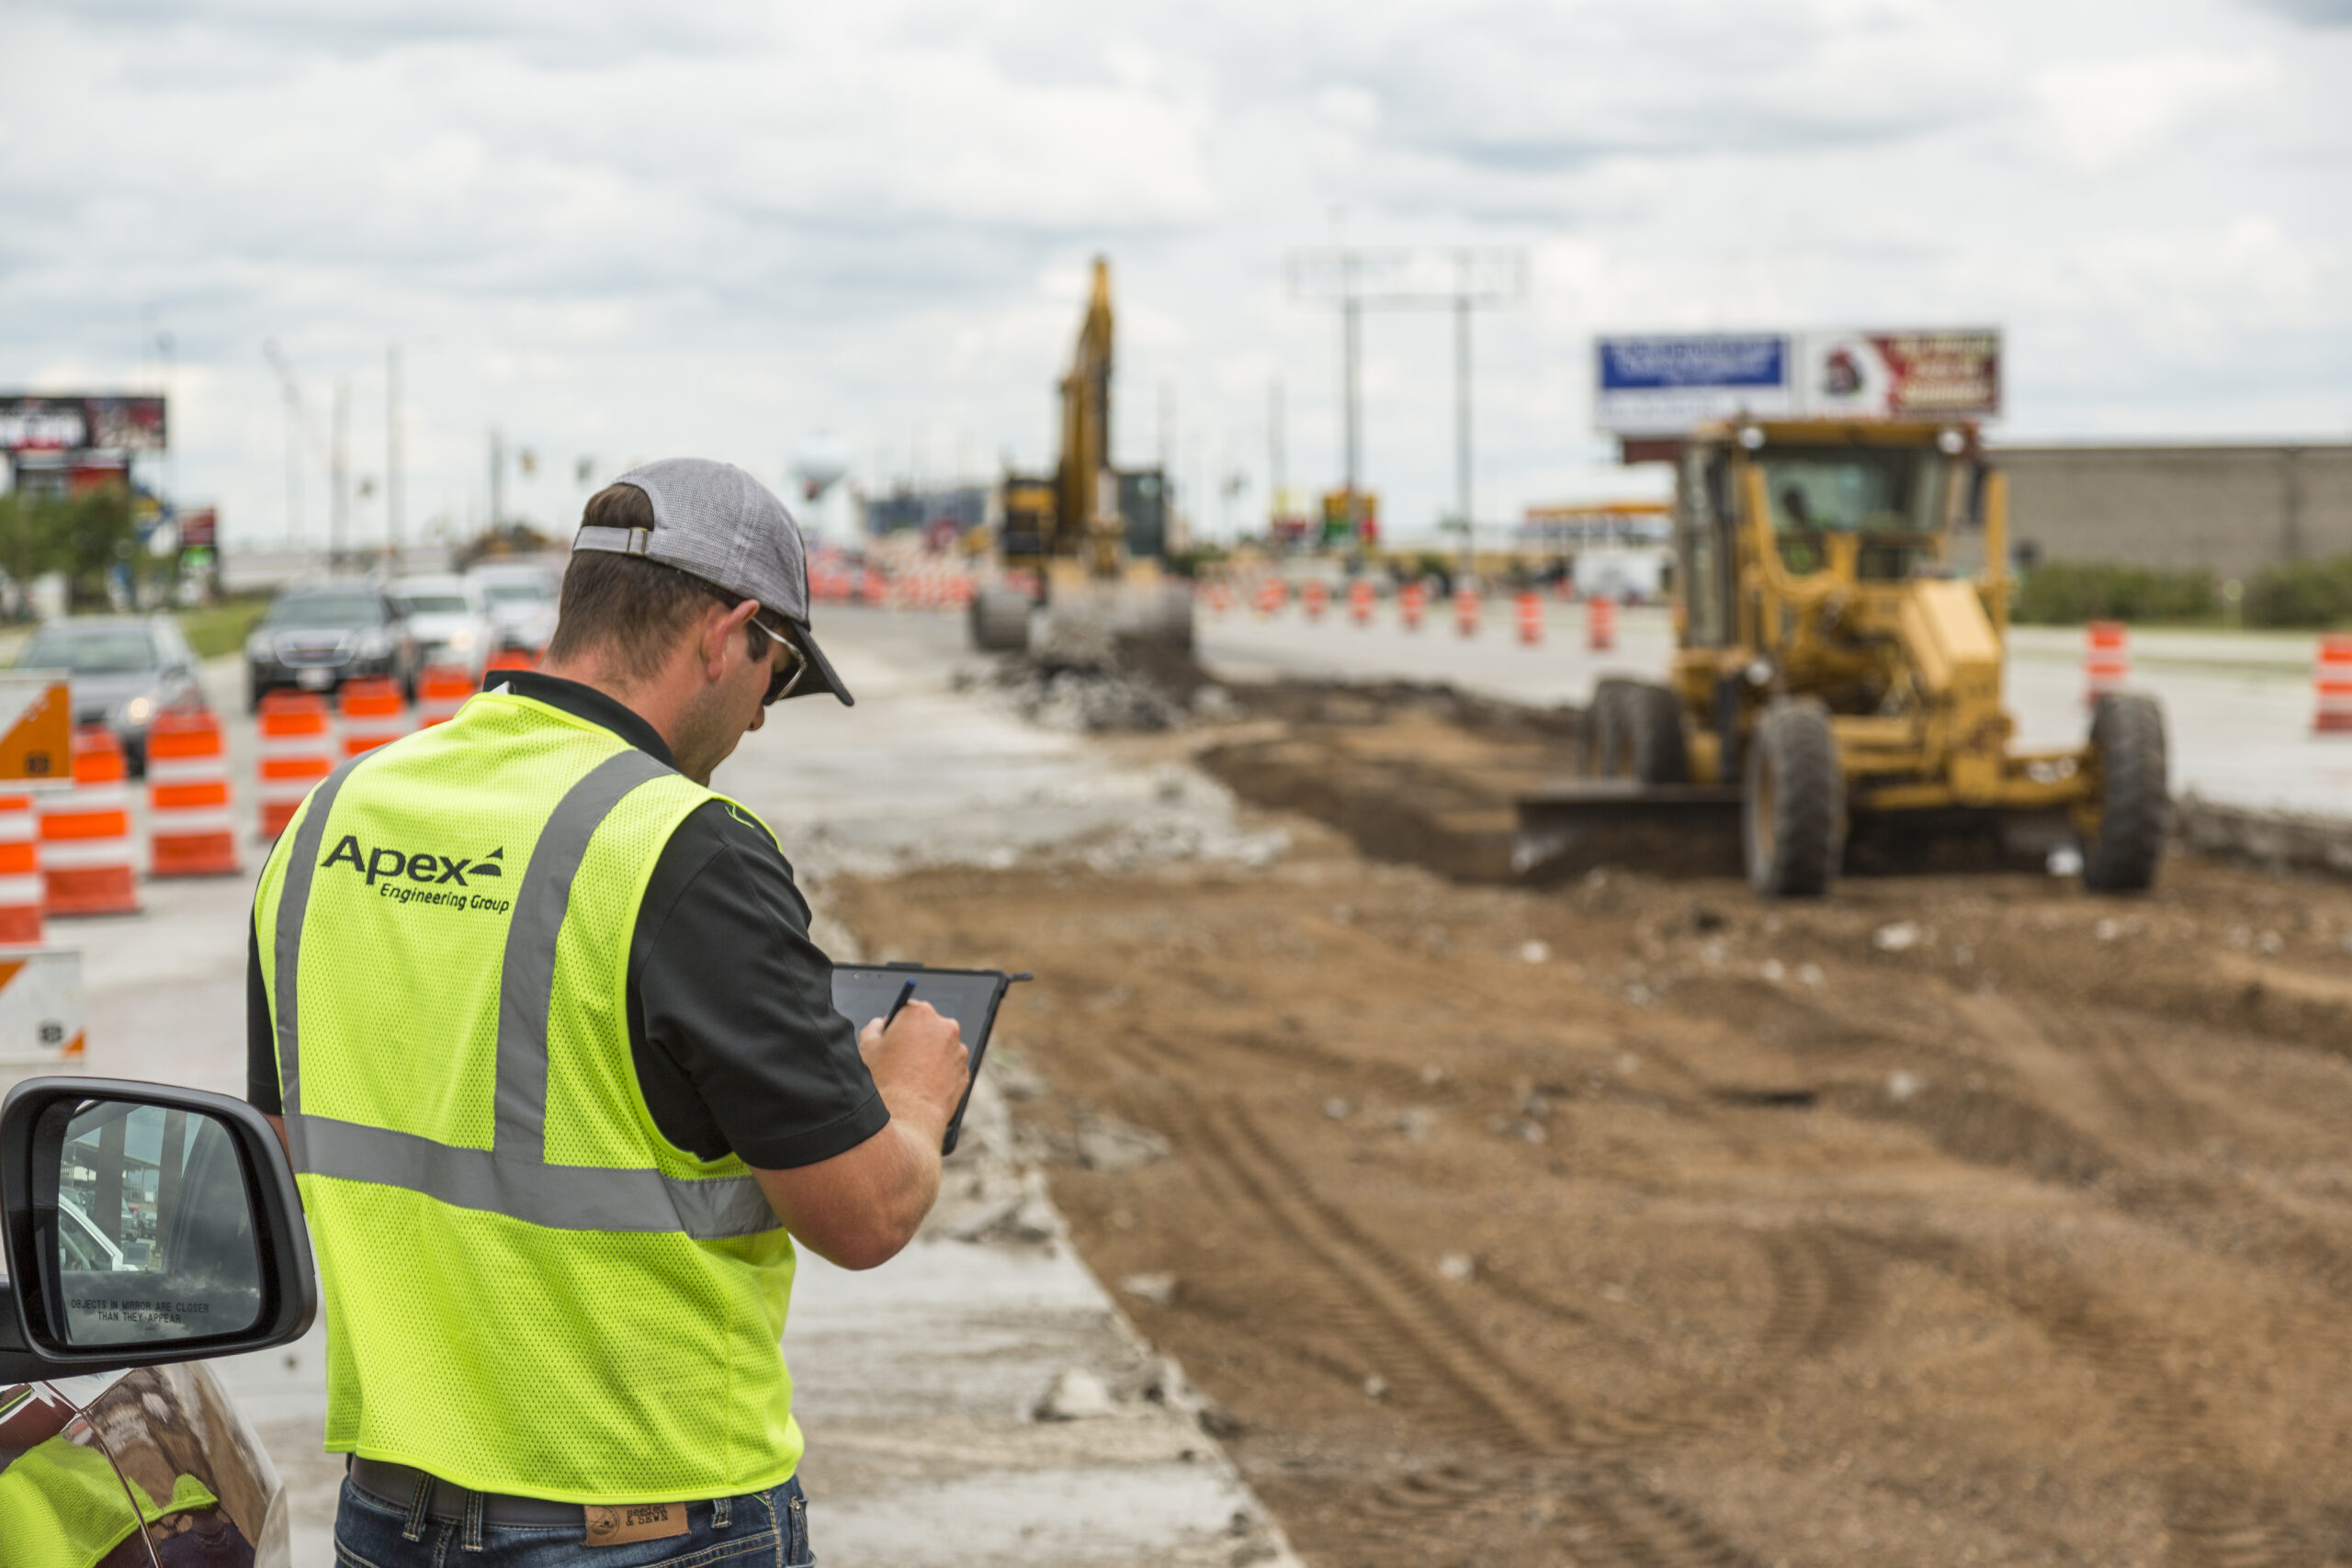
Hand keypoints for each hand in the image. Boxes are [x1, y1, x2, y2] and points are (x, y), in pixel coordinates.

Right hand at [859, 1000, 968, 1143]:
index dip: (896, 1023)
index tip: (891, 1036)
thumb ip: (874, 1028)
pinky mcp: (965, 1072)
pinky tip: (922, 1088)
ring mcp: (959, 1050)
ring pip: (940, 1047)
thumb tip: (881, 1024)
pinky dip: (939, 1074)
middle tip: (897, 1058)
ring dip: (928, 1056)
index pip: (907, 1008)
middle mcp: (945, 1026)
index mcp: (920, 1013)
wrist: (907, 1120)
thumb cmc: (883, 1082)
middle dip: (914, 1038)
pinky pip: (949, 1067)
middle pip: (927, 1026)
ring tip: (909, 1077)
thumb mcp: (866, 1048)